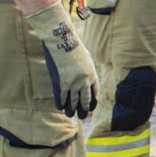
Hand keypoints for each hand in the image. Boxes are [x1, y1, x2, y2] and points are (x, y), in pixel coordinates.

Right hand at [26, 1, 96, 118]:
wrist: (62, 40)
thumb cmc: (72, 45)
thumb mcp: (84, 57)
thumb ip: (85, 67)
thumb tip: (83, 76)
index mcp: (92, 74)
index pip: (94, 93)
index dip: (92, 102)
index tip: (90, 108)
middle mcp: (84, 81)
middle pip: (84, 100)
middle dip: (83, 110)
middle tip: (81, 117)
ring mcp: (73, 83)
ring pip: (73, 102)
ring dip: (72, 110)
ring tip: (70, 115)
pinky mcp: (61, 82)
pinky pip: (62, 97)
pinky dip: (61, 103)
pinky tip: (61, 107)